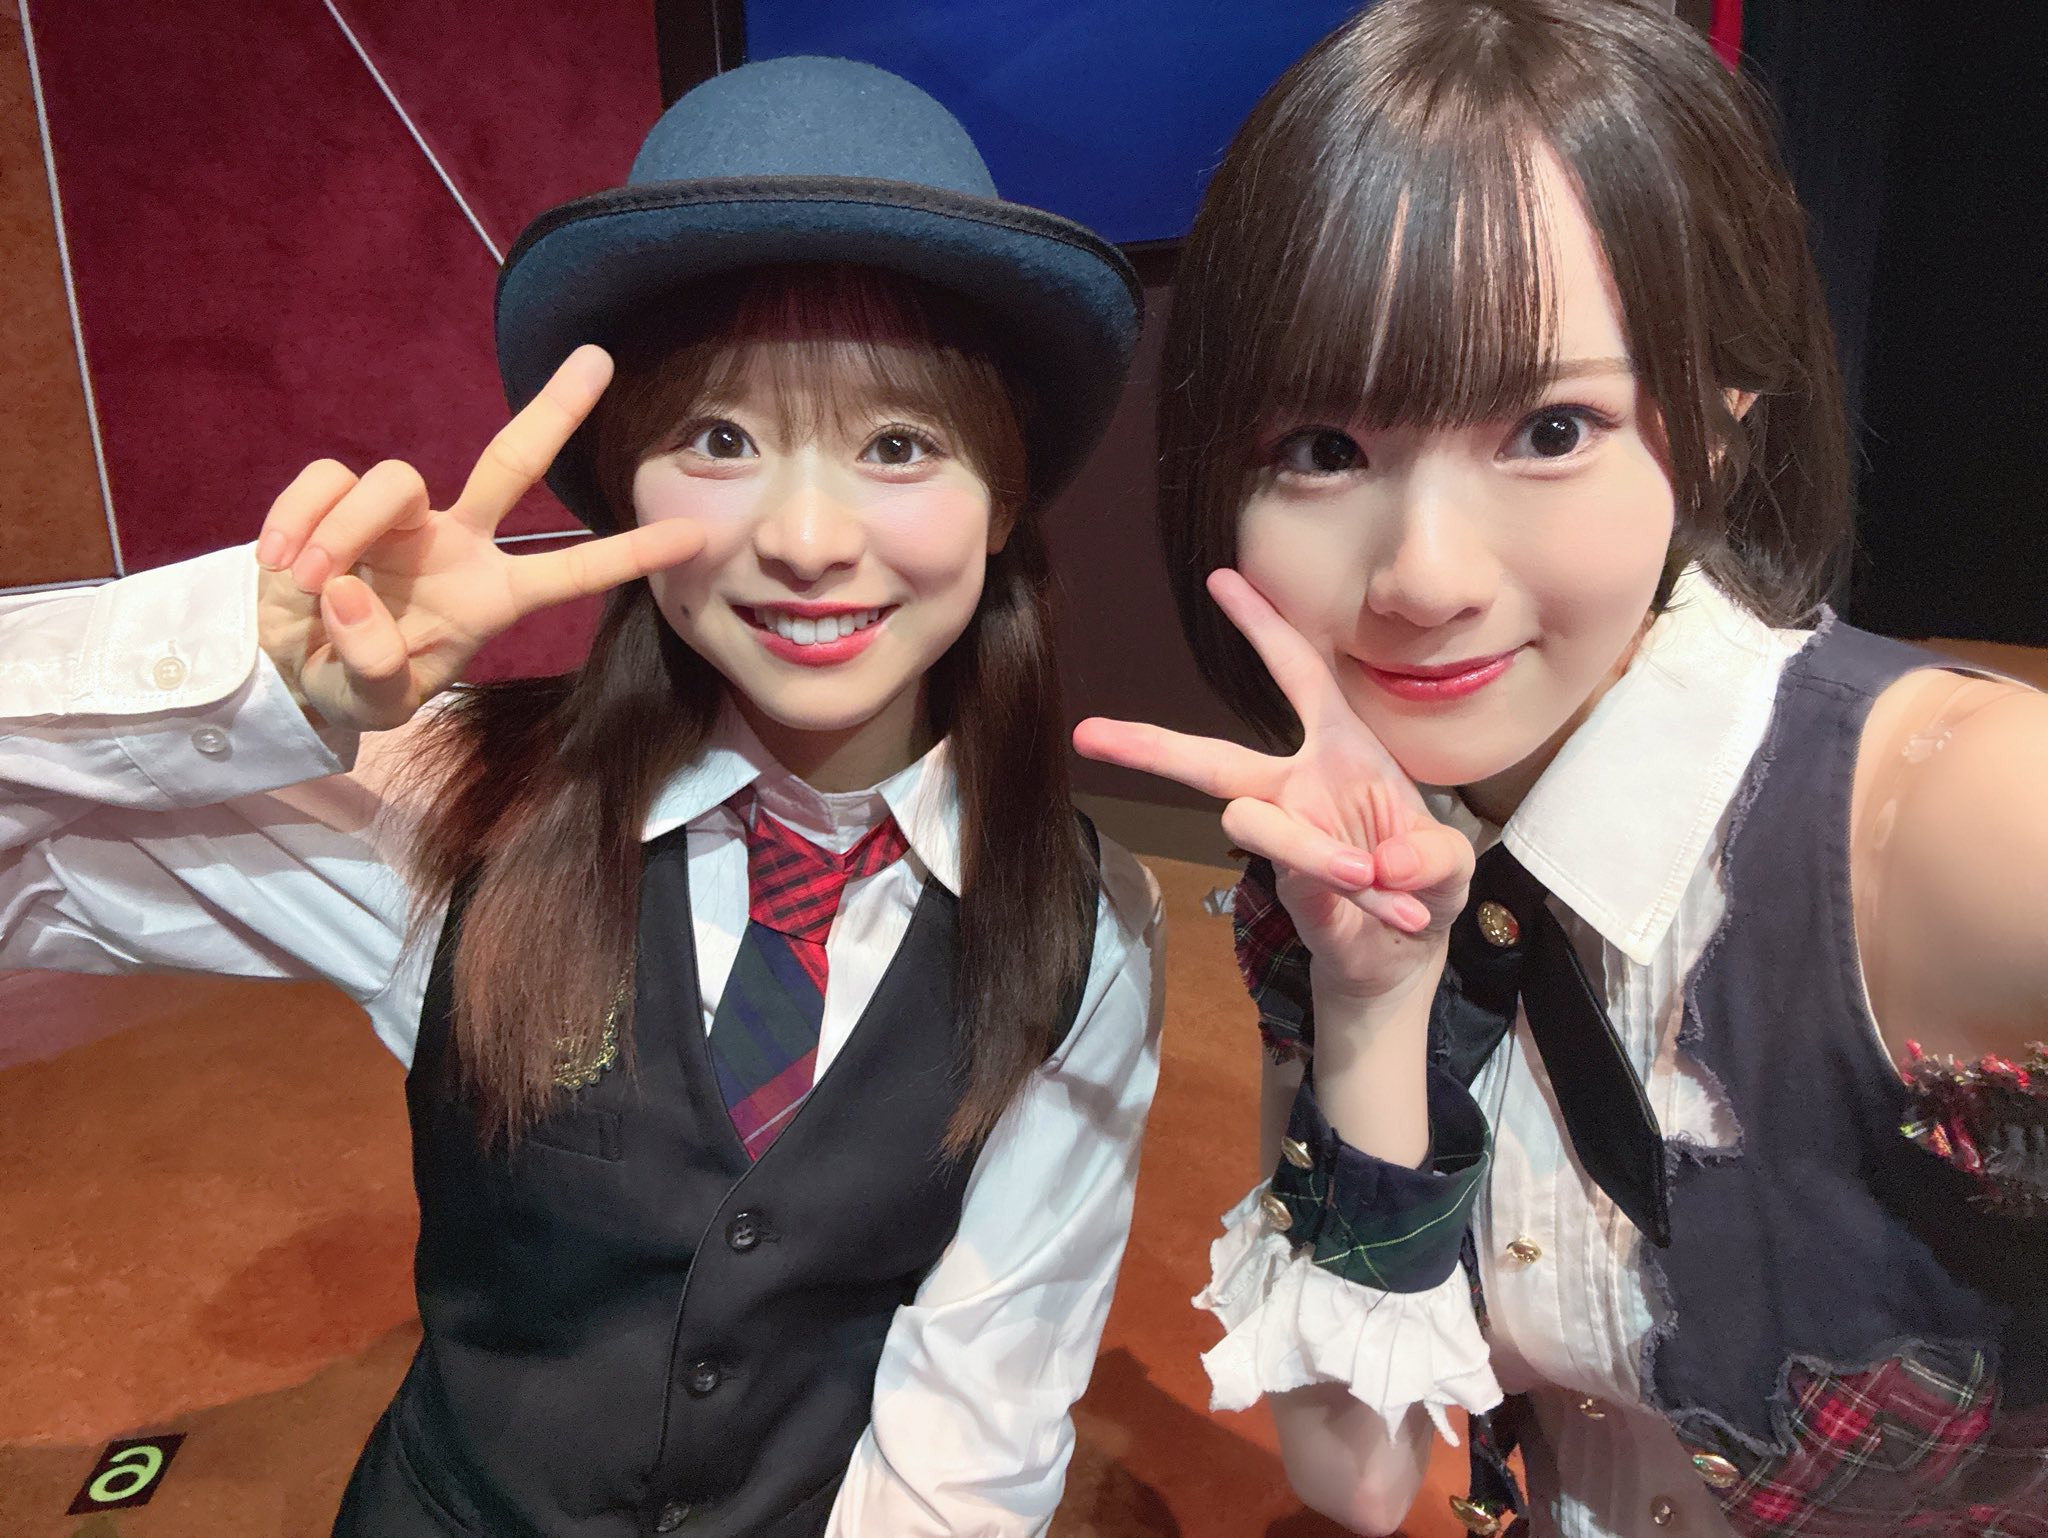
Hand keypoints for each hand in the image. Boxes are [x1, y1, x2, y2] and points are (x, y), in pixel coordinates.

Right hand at [254, 346, 704, 731]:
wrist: (281, 668)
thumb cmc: (350, 681)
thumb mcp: (373, 703)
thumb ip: (374, 668)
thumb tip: (352, 596)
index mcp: (490, 599)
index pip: (570, 576)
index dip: (628, 557)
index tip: (695, 536)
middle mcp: (457, 545)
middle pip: (511, 464)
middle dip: (555, 412)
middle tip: (600, 360)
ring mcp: (402, 519)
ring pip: (392, 479)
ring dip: (344, 531)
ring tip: (311, 585)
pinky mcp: (338, 500)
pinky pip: (326, 481)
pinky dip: (295, 520)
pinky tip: (281, 565)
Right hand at [1073, 569, 1472, 999]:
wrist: (1405, 955)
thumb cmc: (1425, 884)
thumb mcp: (1450, 864)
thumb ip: (1430, 858)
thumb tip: (1383, 862)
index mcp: (1341, 751)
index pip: (1298, 674)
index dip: (1263, 628)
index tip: (1220, 580)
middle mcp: (1297, 787)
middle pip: (1213, 762)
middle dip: (1151, 745)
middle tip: (1089, 735)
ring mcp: (1282, 838)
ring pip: (1255, 824)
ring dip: (1313, 848)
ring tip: (1372, 879)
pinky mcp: (1283, 887)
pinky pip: (1300, 881)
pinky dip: (1355, 899)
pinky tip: (1398, 912)